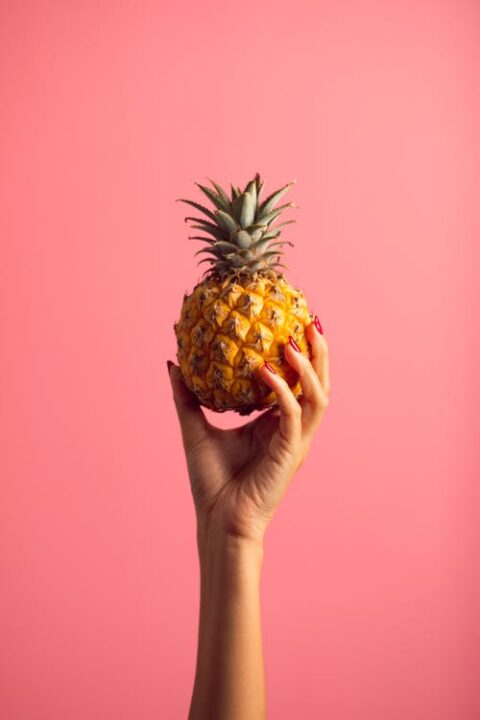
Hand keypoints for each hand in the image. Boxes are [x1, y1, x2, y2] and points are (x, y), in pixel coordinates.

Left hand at [168, 320, 329, 544]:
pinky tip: (266, 370)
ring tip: (293, 340)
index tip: (293, 322)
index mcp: (276, 424)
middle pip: (318, 384)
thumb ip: (188, 396)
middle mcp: (292, 430)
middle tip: (309, 320)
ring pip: (317, 397)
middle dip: (319, 353)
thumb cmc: (211, 482)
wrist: (217, 522)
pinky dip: (282, 390)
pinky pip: (294, 415)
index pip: (298, 382)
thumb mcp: (195, 428)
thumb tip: (173, 363)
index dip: (302, 354)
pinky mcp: (291, 454)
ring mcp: (295, 442)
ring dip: (309, 367)